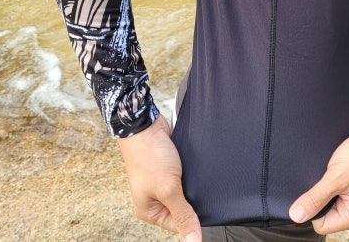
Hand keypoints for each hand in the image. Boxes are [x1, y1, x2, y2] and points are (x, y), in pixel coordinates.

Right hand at [117, 115, 201, 241]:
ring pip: (186, 193)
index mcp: (150, 211)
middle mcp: (155, 199)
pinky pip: (186, 179)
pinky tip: (195, 169)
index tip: (203, 206)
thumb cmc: (149, 156)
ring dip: (193, 186)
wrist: (145, 125)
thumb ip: (183, 215)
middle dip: (193, 200)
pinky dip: (192, 175)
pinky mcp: (171, 170)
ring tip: (193, 176)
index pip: (179, 225)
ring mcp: (163, 184)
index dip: (192, 217)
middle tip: (196, 187)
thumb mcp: (168, 189)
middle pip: (183, 209)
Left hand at [288, 124, 348, 233]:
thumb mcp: (335, 177)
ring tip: (332, 173)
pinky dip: (333, 183)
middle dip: (320, 197)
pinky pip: (338, 193)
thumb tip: (295, 216)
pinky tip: (337, 170)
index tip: (315, 188)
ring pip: (330, 202)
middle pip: (325, 215)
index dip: (312, 208)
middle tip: (326, 178)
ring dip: (327, 188)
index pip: (320, 224)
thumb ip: (315, 198)